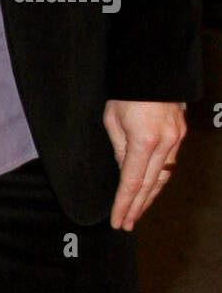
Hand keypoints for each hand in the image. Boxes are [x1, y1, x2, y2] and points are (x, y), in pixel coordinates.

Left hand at [104, 99, 185, 231]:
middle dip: (136, 207)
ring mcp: (176, 139)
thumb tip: (123, 170)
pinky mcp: (180, 133)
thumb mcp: (112, 119)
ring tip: (137, 213)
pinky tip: (151, 189)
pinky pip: (170, 163)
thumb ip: (119, 148)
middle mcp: (165, 143)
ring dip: (149, 197)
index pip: (131, 182)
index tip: (117, 220)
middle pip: (149, 185)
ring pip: (163, 177)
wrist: (151, 68)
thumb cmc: (126, 91)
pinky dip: (159, 179)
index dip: (124, 204)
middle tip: (126, 224)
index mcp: (144, 140)